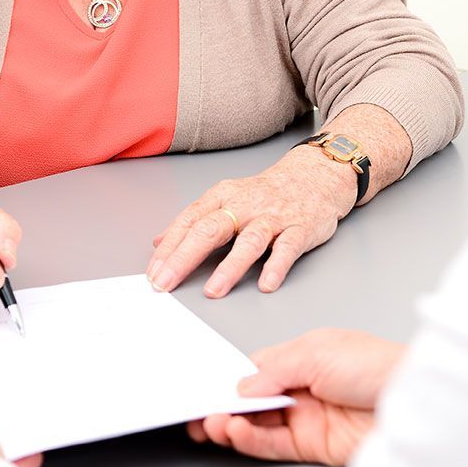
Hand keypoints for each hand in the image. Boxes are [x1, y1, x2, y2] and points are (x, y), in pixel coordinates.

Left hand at [147, 148, 354, 297]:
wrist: (315, 176)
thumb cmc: (265, 193)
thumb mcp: (224, 199)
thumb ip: (194, 221)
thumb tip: (159, 242)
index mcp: (222, 198)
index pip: (189, 222)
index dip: (169, 248)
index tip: (153, 273)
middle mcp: (244, 206)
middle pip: (210, 230)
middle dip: (184, 258)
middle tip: (166, 283)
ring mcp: (273, 218)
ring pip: (249, 241)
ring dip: (230, 267)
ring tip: (212, 291)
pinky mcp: (300, 229)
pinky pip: (287, 249)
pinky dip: (276, 266)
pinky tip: (265, 284)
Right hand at [187, 328, 406, 466]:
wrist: (416, 402)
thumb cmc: (377, 365)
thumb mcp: (317, 352)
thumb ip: (274, 369)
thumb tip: (242, 385)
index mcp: (302, 357)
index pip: (256, 369)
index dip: (229, 378)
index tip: (204, 385)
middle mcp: (302, 387)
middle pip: (252, 399)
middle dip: (224, 404)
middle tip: (200, 411)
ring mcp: (307, 417)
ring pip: (258, 423)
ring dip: (232, 423)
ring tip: (214, 423)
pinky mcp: (313, 446)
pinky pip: (273, 444)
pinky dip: (251, 440)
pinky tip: (236, 431)